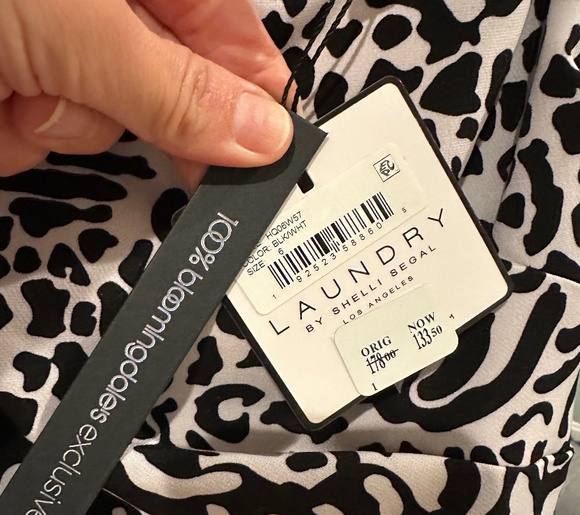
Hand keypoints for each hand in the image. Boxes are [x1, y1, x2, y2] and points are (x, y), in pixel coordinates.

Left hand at [0, 0, 293, 180]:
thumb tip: (262, 134)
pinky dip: (22, 138)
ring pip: (107, 124)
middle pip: (173, 90)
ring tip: (18, 85)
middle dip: (148, 114)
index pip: (230, 33)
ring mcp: (60, 58)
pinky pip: (53, 139)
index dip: (258, 92)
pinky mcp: (22, 98)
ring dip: (67, 122)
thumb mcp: (79, 23)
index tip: (277, 151)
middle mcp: (102, 15)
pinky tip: (0, 106)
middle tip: (164, 143)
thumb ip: (175, 88)